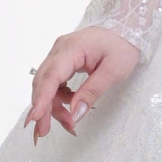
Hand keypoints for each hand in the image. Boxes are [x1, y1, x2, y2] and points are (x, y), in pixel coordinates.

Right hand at [25, 25, 141, 144]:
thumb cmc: (122, 47)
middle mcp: (59, 50)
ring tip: (69, 123)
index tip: (36, 119)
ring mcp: (59, 55)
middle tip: (44, 132)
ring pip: (47, 85)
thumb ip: (92, 91)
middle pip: (43, 82)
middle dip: (43, 109)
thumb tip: (75, 114)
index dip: (42, 99)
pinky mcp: (62, 61)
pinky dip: (58, 98)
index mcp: (71, 48)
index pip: (51, 76)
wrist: (126, 29)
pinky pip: (54, 83)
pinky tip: (70, 107)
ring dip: (52, 106)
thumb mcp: (113, 71)